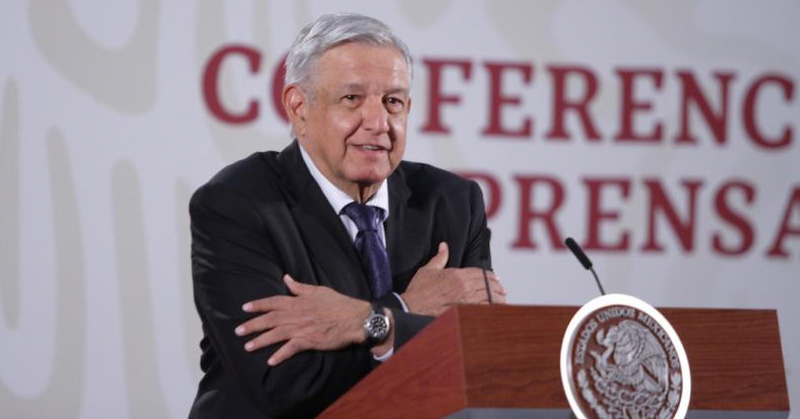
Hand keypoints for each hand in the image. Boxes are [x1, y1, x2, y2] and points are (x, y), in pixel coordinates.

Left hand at [235, 275, 370, 365]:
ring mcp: (302, 328)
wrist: (355, 318)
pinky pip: (291, 348)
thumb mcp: (318, 290)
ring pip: (276, 334)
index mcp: (298, 301)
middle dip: (252, 325)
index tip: (244, 308)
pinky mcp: (309, 341)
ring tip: (247, 347)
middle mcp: (296, 314)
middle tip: (238, 331)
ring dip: (260, 341)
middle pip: (270, 319)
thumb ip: (299, 287)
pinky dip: (281, 355)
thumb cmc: (338, 303)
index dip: (258, 305)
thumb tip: (286, 278)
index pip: (273, 302)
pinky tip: (270, 361)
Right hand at [401, 242, 506, 315]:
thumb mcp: (428, 270)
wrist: (412, 308)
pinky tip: (495, 310)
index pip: (480, 274)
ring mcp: (466, 301)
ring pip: (489, 298)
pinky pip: (483, 310)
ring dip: (497, 298)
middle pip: (487, 285)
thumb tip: (444, 245)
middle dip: (496, 287)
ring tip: (503, 300)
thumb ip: (440, 258)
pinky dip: (491, 309)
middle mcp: (465, 287)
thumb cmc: (419, 290)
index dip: (490, 276)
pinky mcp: (465, 313)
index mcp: (458, 275)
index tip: (495, 278)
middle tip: (502, 290)